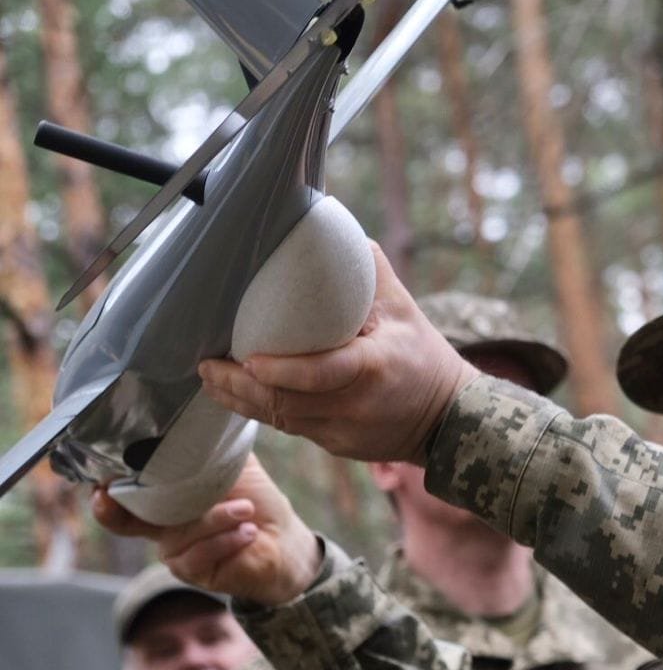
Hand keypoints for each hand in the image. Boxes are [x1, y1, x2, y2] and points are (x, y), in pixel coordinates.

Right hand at [92, 454, 320, 605]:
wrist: (284, 538)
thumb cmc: (255, 499)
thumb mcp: (233, 465)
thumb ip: (211, 445)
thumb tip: (202, 409)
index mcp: (164, 497)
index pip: (123, 493)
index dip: (105, 487)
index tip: (99, 477)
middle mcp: (161, 526)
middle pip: (120, 521)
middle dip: (111, 509)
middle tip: (110, 495)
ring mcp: (174, 551)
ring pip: (175, 534)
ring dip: (216, 518)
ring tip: (246, 509)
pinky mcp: (193, 572)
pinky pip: (198, 555)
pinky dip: (226, 539)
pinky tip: (249, 531)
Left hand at [198, 243, 476, 463]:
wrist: (447, 418)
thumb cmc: (424, 354)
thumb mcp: (404, 307)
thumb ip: (366, 269)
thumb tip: (324, 224)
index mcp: (373, 368)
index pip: (320, 374)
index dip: (280, 370)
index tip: (246, 357)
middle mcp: (355, 405)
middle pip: (285, 401)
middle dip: (238, 385)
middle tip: (207, 364)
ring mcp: (344, 432)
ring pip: (281, 419)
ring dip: (240, 399)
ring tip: (210, 378)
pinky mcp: (336, 446)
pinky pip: (292, 428)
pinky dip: (263, 409)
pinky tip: (239, 394)